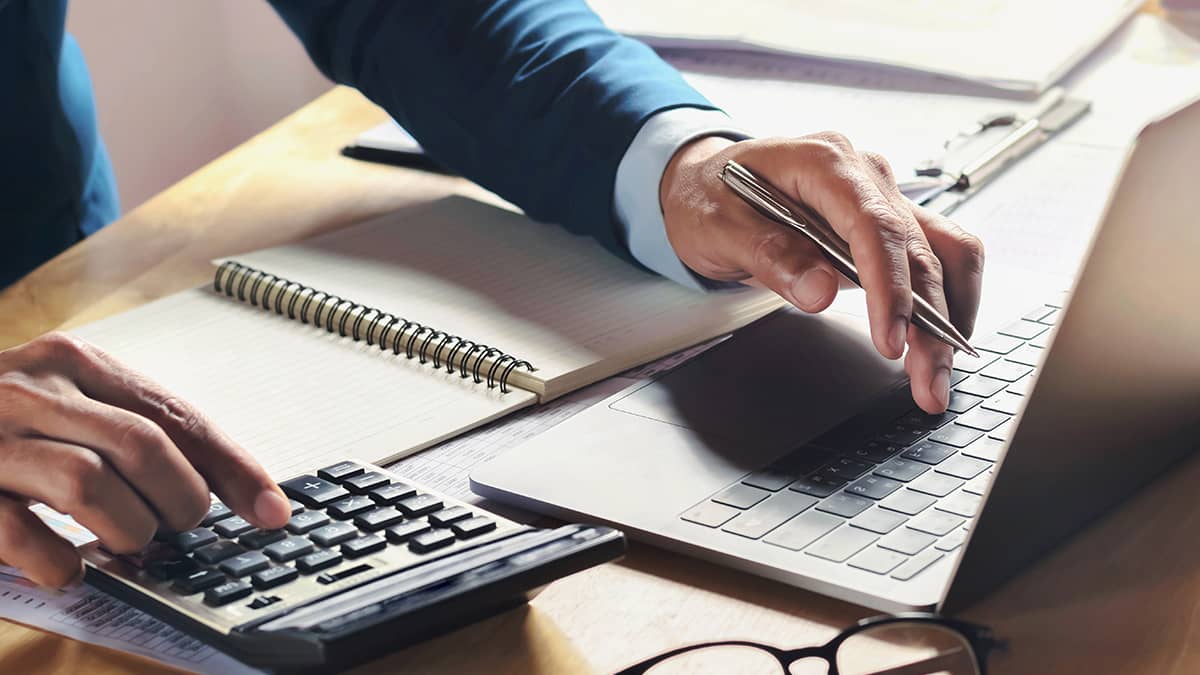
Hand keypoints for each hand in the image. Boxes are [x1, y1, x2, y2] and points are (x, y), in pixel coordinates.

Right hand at [0, 333, 290, 586]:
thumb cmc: (0, 420)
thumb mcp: (70, 403)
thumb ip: (133, 430)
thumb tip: (224, 486)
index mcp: (77, 363)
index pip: (178, 415)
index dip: (234, 468)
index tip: (273, 511)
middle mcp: (34, 388)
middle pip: (144, 446)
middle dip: (180, 501)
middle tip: (179, 527)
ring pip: (91, 484)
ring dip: (128, 529)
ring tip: (129, 543)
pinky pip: (19, 532)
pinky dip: (59, 561)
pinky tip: (68, 566)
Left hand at [660, 134, 984, 413]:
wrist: (707, 181)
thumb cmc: (710, 196)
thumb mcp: (717, 225)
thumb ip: (769, 254)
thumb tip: (819, 290)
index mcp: (824, 163)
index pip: (874, 226)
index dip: (890, 288)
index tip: (892, 339)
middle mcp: (865, 175)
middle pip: (918, 249)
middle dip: (930, 322)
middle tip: (928, 381)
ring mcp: (882, 197)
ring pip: (943, 253)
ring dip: (950, 315)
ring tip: (937, 374)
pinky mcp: (888, 224)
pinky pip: (937, 256)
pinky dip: (946, 300)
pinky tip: (937, 341)